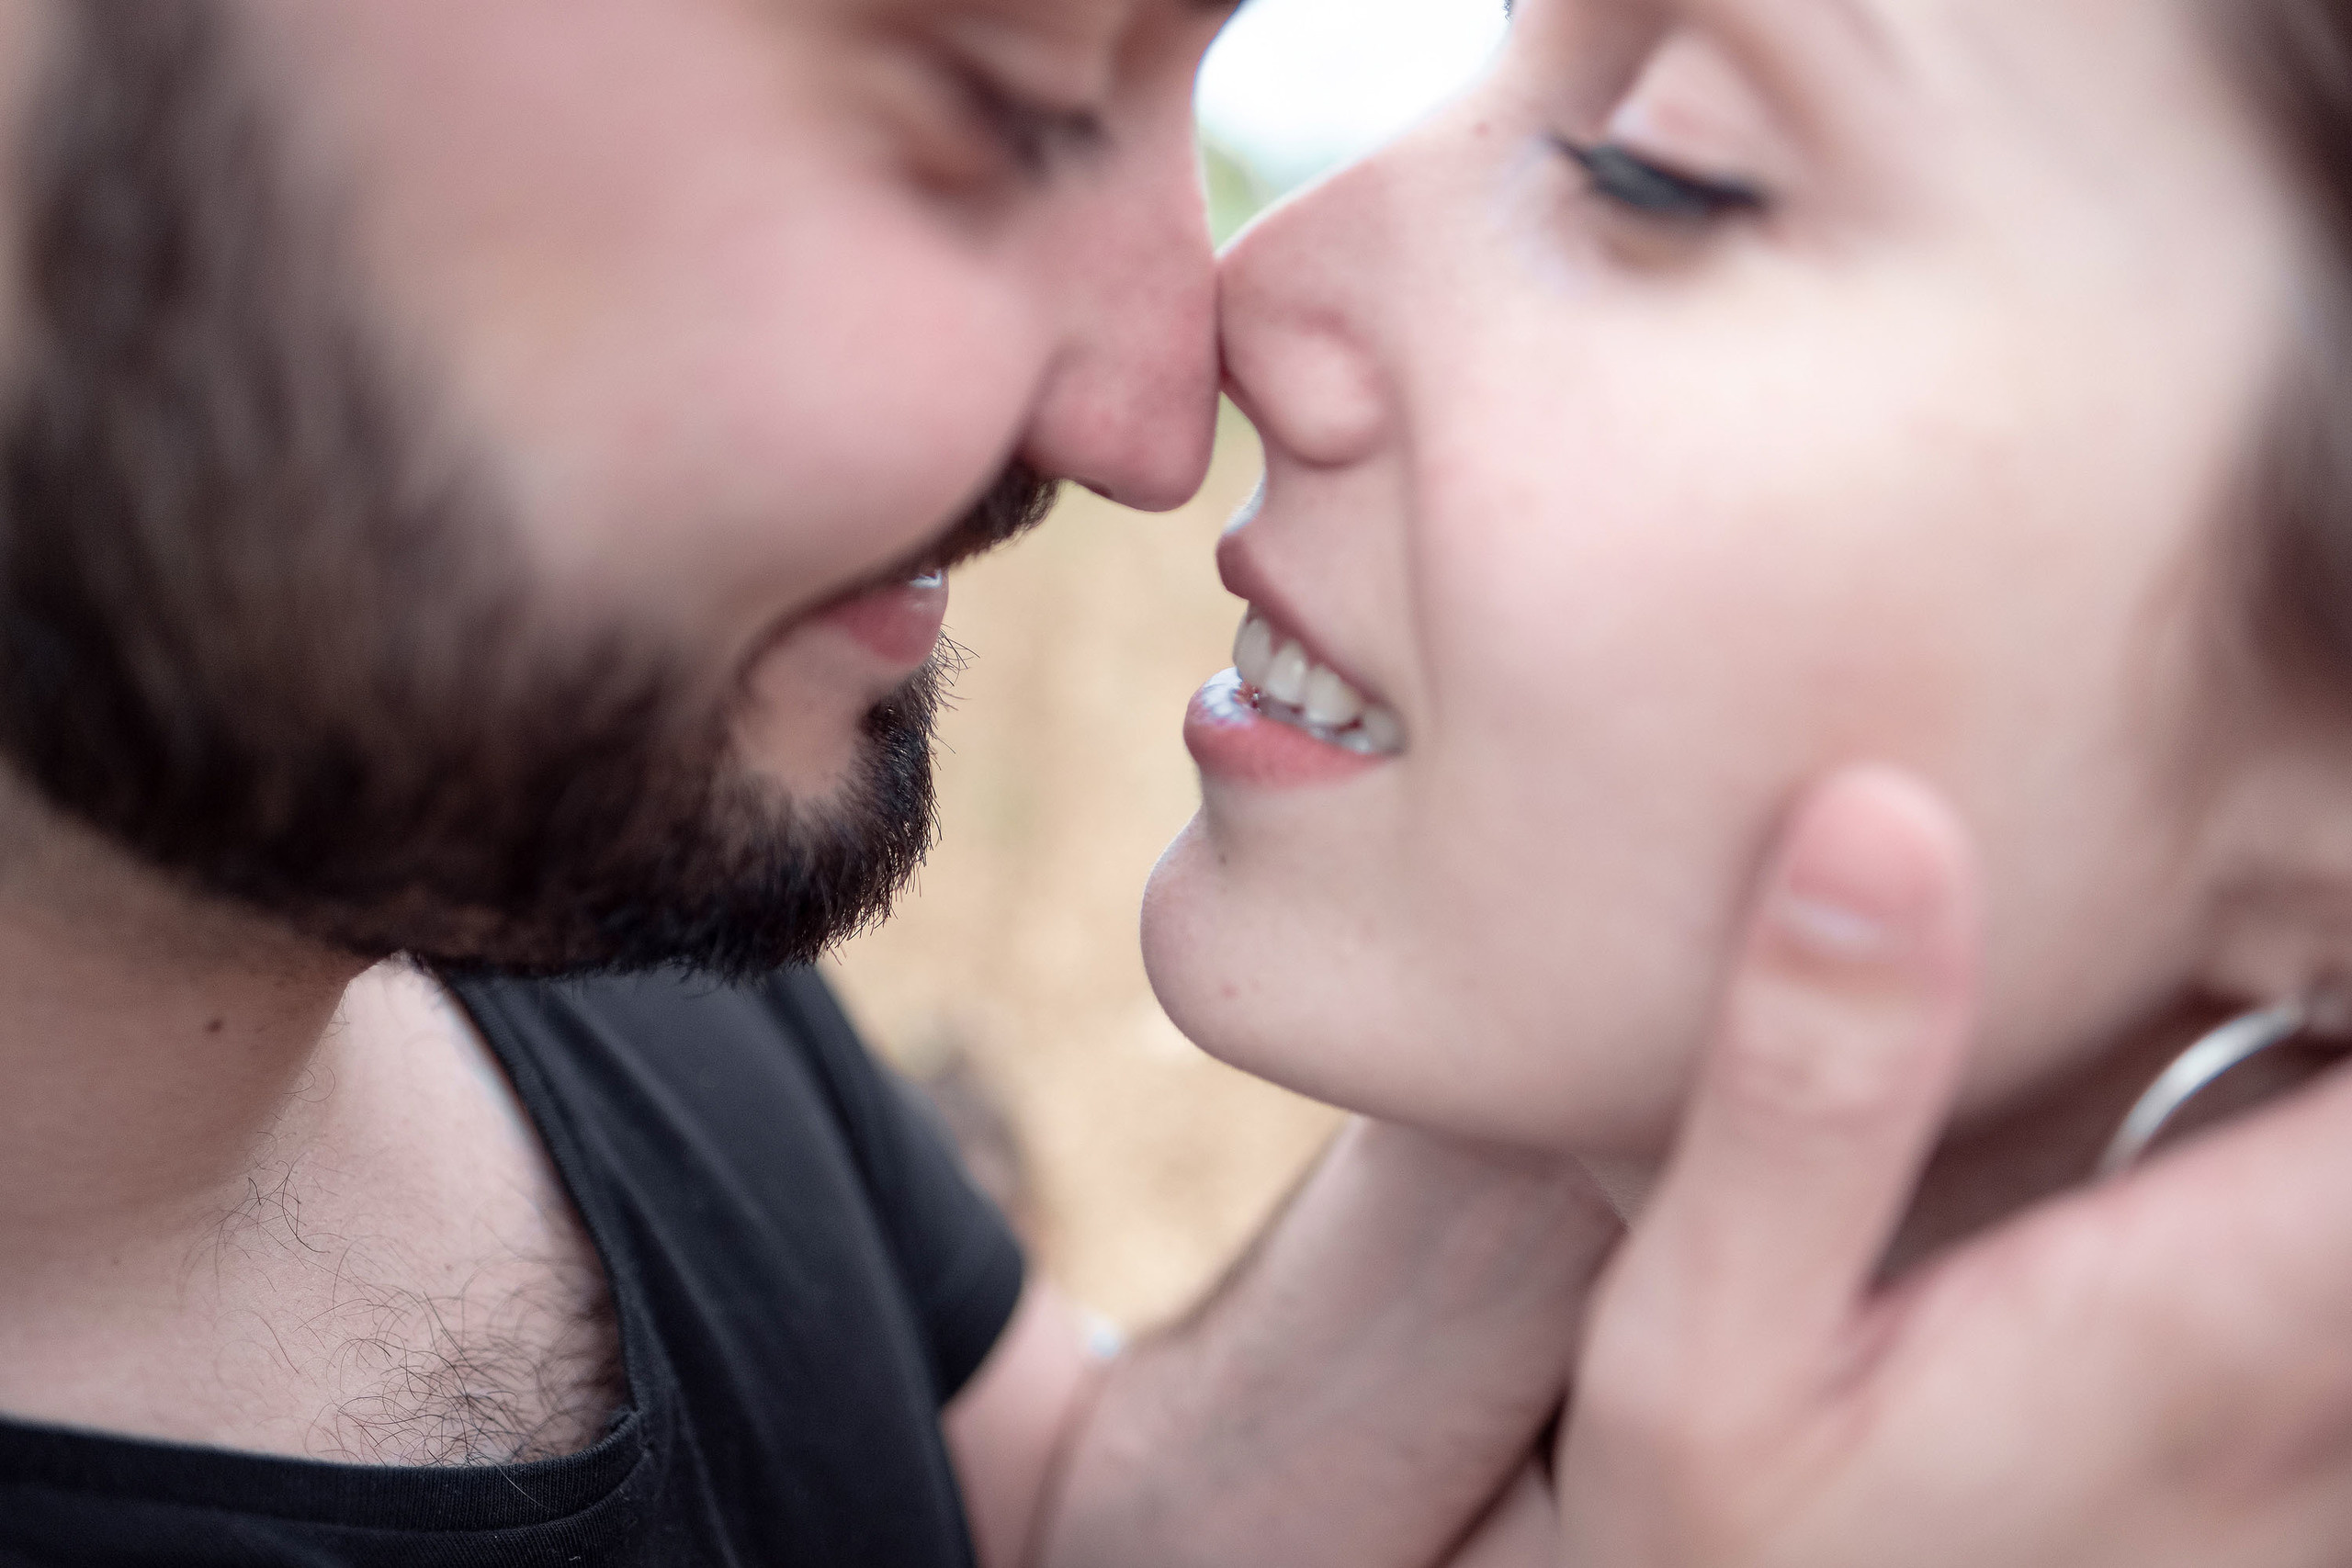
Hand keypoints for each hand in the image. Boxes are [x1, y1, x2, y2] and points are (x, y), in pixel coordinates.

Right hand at [1496, 767, 2351, 1565]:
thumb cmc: (1728, 1555)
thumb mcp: (1702, 1335)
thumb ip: (1809, 1087)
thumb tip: (1886, 818)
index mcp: (2207, 1310)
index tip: (2319, 717)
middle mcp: (2327, 1380)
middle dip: (2345, 928)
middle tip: (2285, 737)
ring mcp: (2332, 1432)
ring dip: (2332, 1013)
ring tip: (2267, 860)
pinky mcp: (2296, 1452)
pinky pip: (2337, 1240)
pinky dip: (2311, 1094)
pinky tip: (2247, 1025)